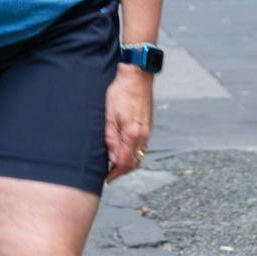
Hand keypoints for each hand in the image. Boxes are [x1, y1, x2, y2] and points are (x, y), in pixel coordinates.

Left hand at [104, 64, 153, 180]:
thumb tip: (111, 157)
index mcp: (133, 134)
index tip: (108, 178)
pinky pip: (142, 146)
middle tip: (110, 175)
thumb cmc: (120, 92)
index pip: (125, 162)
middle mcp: (143, 135)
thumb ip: (110, 138)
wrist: (136, 77)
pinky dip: (133, 153)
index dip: (116, 173)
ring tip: (115, 165)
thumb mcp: (108, 115)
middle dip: (123, 171)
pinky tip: (124, 150)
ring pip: (139, 155)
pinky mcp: (148, 126)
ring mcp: (147, 131)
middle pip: (135, 162)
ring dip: (128, 163)